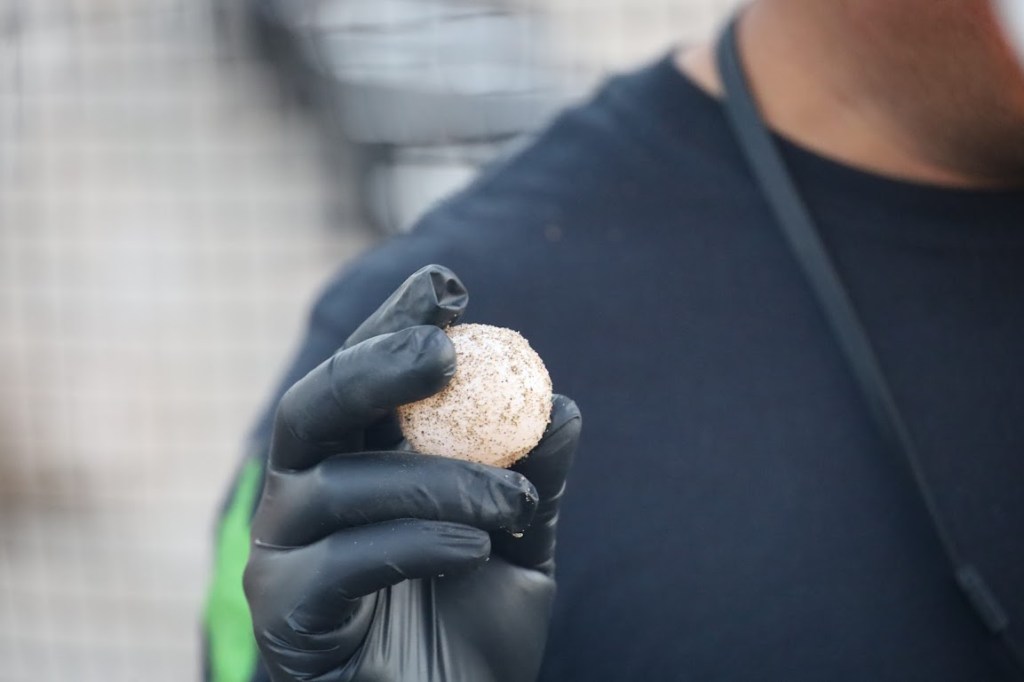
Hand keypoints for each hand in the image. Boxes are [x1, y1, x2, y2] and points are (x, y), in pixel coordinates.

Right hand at [244, 265, 581, 681]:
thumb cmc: (472, 628)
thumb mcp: (519, 544)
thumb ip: (535, 479)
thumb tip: (563, 407)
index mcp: (355, 463)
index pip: (360, 377)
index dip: (393, 325)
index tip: (449, 290)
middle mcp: (304, 495)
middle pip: (314, 406)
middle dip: (376, 366)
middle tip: (445, 351)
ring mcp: (283, 553)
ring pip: (339, 483)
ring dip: (437, 480)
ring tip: (511, 502)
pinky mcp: (284, 614)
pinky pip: (340, 561)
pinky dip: (414, 543)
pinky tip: (475, 551)